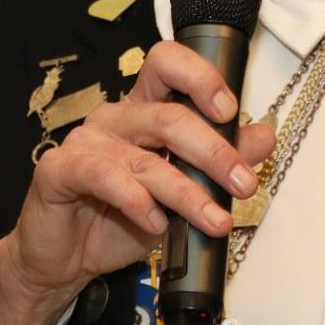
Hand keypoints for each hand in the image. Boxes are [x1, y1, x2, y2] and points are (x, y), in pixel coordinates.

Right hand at [0, 41, 274, 324]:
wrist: (66, 260)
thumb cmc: (122, 219)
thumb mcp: (183, 193)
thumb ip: (221, 162)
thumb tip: (264, 135)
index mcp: (143, 109)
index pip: (167, 65)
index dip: (199, 77)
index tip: (230, 110)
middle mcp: (115, 117)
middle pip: (168, 116)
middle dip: (214, 152)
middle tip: (243, 184)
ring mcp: (85, 141)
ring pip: (145, 159)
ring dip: (187, 193)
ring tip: (215, 220)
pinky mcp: (59, 170)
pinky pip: (104, 177)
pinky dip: (137, 202)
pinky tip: (156, 224)